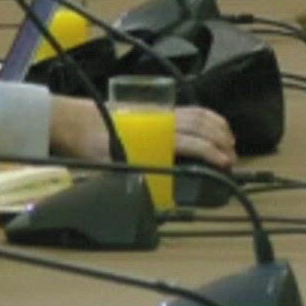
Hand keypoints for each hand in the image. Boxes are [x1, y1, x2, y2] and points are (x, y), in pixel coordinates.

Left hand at [48, 97, 235, 169]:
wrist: (73, 120)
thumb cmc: (91, 145)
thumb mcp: (111, 166)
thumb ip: (133, 178)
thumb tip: (152, 197)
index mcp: (153, 133)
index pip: (191, 141)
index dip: (211, 152)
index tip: (226, 163)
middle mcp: (160, 119)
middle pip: (200, 125)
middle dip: (220, 141)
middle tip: (232, 158)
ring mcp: (159, 111)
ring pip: (197, 114)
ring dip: (217, 126)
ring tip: (229, 141)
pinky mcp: (155, 108)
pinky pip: (188, 109)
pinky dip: (206, 116)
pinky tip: (210, 124)